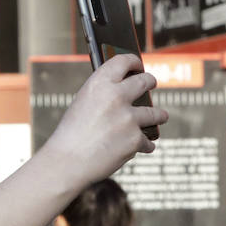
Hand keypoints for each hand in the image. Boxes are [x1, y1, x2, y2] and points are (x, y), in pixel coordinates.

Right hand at [43, 53, 167, 181]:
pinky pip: (147, 141)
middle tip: (150, 84)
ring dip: (159, 115)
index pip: (123, 62)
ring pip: (156, 113)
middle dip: (150, 82)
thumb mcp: (82, 106)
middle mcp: (116, 96)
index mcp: (98, 84)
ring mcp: (128, 118)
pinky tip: (140, 147)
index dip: (134, 62)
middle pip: (145, 81)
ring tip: (161, 117)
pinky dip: (143, 145)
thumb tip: (125, 91)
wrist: (65, 164)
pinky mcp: (135, 139)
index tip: (138, 65)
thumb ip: (102, 96)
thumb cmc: (69, 137)